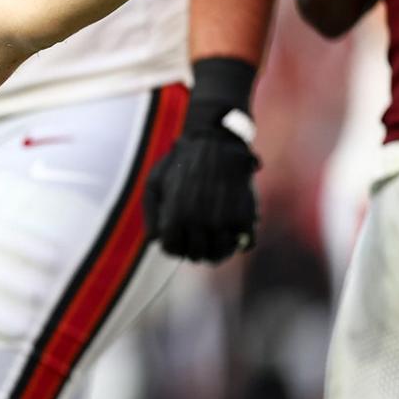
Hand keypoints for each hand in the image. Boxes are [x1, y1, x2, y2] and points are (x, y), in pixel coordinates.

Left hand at [144, 99, 259, 262]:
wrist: (216, 143)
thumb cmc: (180, 163)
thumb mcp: (154, 183)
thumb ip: (151, 214)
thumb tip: (154, 240)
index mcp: (176, 216)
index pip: (173, 250)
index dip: (174, 244)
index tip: (178, 234)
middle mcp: (201, 223)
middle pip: (197, 255)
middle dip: (194, 246)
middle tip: (196, 233)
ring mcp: (226, 222)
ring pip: (221, 254)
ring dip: (217, 247)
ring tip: (213, 233)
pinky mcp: (247, 217)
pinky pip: (245, 244)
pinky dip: (240, 239)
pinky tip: (232, 225)